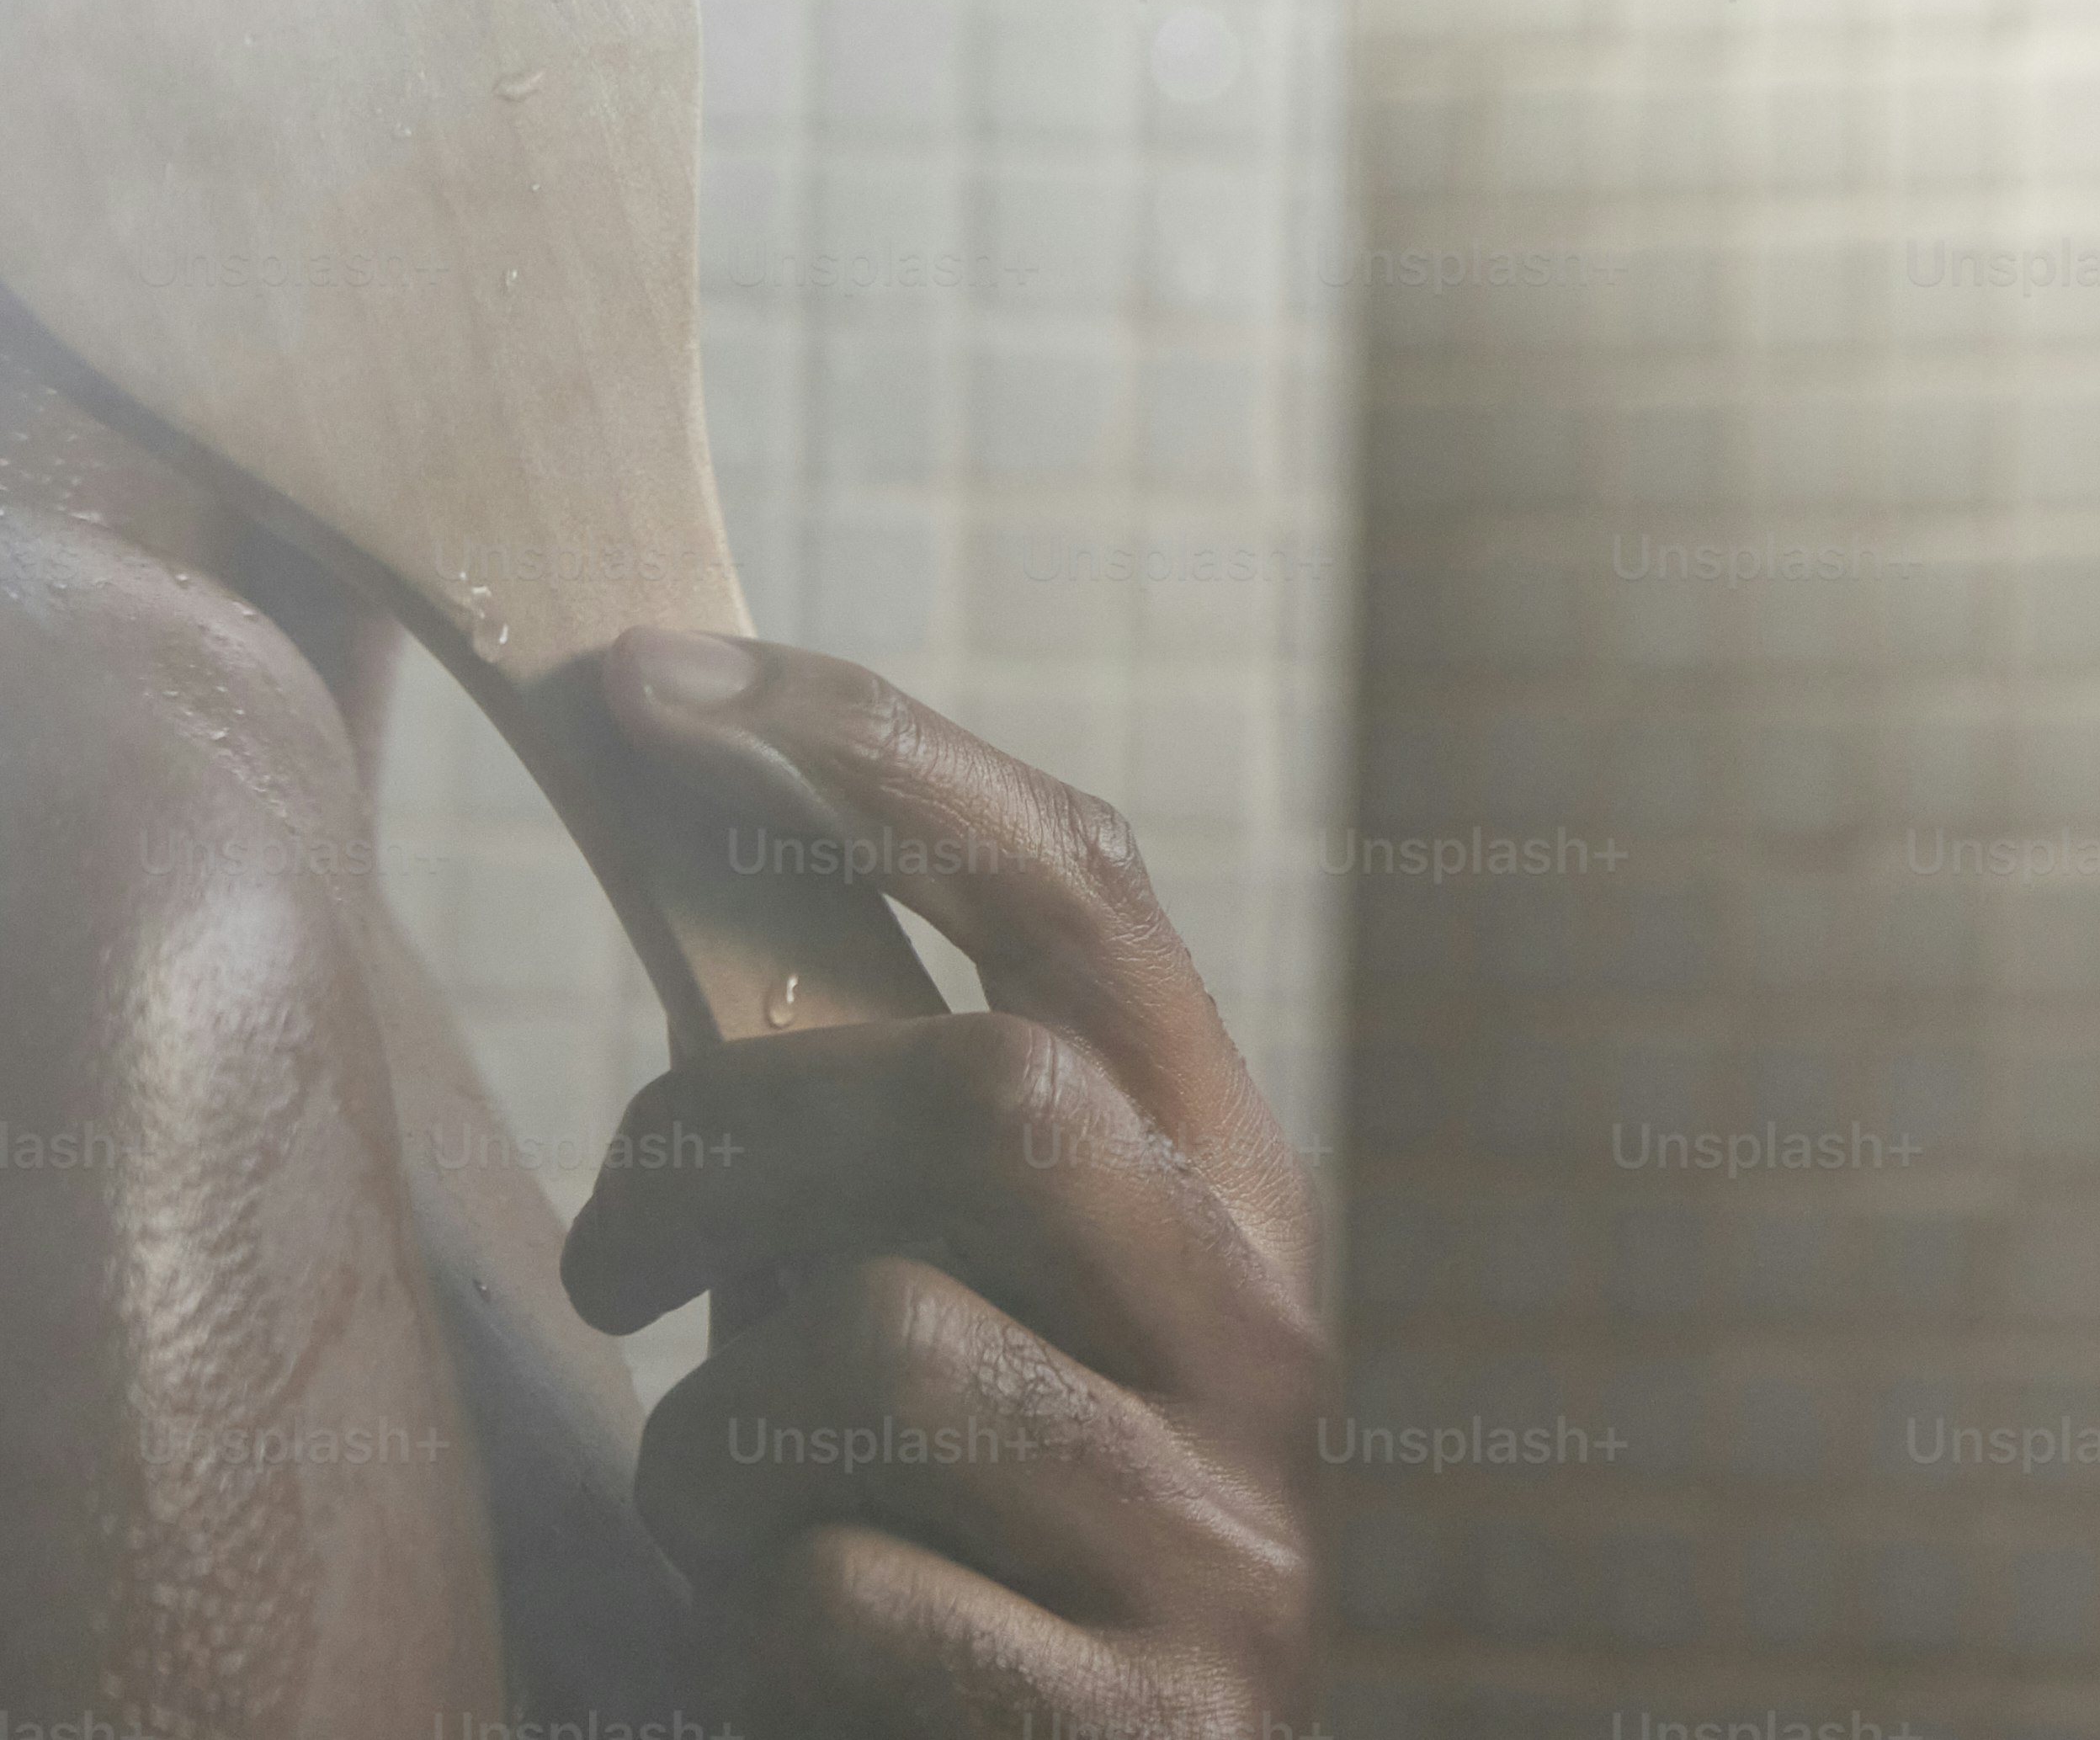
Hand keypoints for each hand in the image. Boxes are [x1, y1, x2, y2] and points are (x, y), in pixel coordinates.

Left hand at [562, 631, 1324, 1739]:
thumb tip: (710, 811)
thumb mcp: (964, 1306)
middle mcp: (1265, 1340)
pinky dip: (758, 1627)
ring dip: (714, 1440)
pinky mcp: (1134, 1725)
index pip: (1085, 893)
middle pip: (992, 1094)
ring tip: (731, 1515)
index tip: (644, 684)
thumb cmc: (965, 1557)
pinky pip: (844, 1597)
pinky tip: (802, 1664)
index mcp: (1230, 1197)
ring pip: (878, 1351)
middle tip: (614, 1252)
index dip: (866, 758)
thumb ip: (904, 1132)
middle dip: (732, 1140)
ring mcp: (1221, 1546)